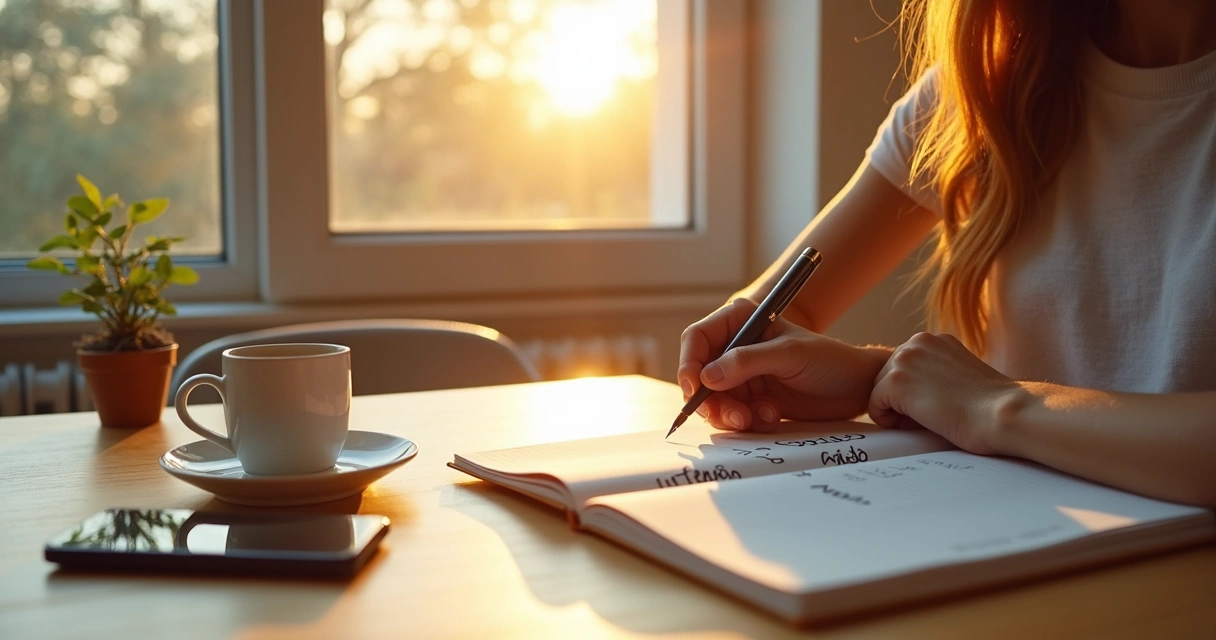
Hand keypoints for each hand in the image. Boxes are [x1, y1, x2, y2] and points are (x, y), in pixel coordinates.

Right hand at [677, 298, 888, 430]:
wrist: (858, 388)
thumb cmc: (829, 360)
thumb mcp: (789, 355)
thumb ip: (747, 362)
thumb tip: (706, 377)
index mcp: (741, 322)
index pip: (698, 338)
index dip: (689, 363)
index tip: (694, 389)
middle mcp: (737, 348)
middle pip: (700, 374)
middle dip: (710, 399)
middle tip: (731, 415)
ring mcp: (743, 376)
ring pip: (714, 399)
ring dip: (729, 414)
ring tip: (753, 418)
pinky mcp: (752, 400)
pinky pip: (732, 415)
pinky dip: (747, 420)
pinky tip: (772, 415)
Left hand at [868, 332, 1020, 453]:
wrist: (1003, 414)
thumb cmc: (990, 407)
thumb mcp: (960, 377)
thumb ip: (935, 374)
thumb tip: (911, 390)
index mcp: (936, 340)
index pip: (906, 369)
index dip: (916, 393)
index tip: (940, 405)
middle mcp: (918, 341)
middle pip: (888, 378)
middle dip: (902, 400)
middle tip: (932, 416)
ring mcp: (905, 359)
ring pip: (879, 391)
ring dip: (896, 411)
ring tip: (928, 420)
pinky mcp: (895, 381)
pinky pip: (874, 406)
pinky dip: (888, 421)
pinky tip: (917, 425)